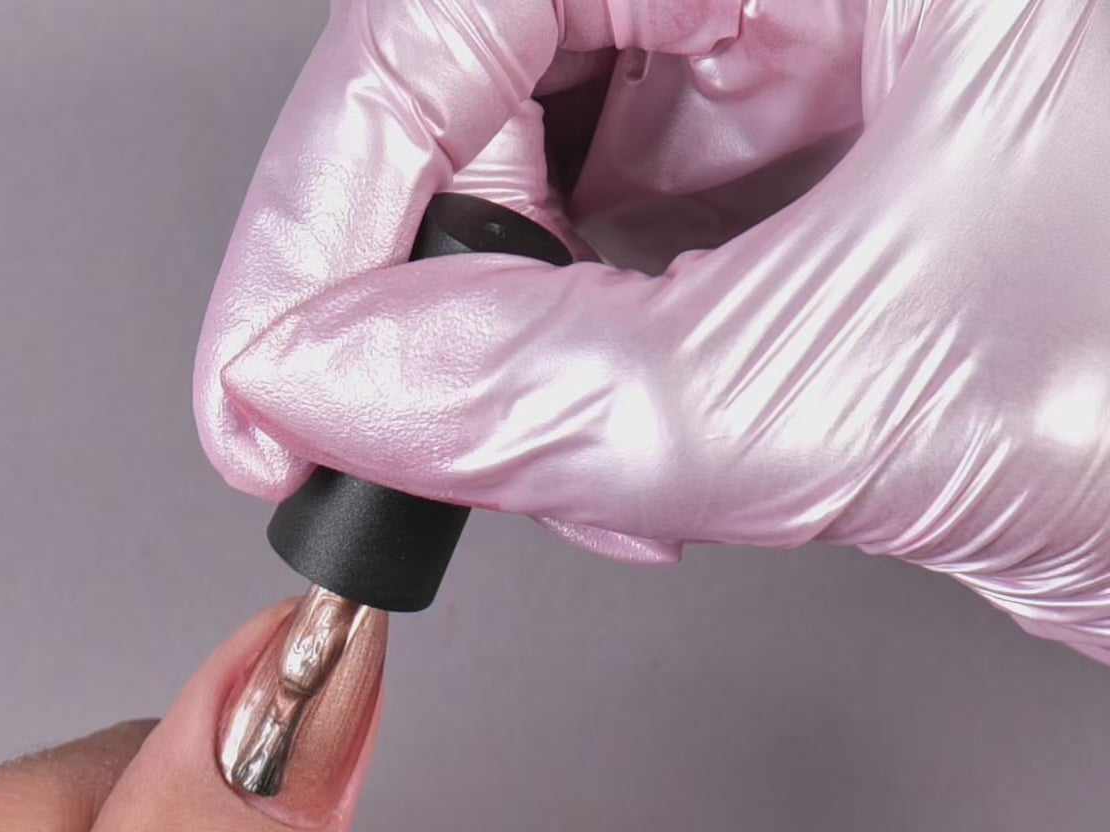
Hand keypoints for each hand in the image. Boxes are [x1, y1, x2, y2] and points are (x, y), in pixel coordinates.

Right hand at [195, 0, 1109, 661]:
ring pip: (559, 161)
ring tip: (579, 468)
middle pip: (491, 66)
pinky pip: (645, 233)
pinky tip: (651, 456)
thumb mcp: (887, 378)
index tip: (265, 374)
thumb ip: (558, 393)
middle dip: (429, 270)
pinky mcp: (848, 149)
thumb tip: (320, 380)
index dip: (327, 193)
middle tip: (389, 425)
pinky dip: (609, 362)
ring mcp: (837, 41)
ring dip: (522, 336)